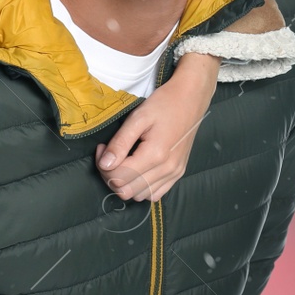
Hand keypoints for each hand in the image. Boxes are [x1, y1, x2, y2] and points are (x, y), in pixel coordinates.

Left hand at [96, 53, 218, 200]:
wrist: (191, 99)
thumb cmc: (164, 104)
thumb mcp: (138, 118)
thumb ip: (120, 143)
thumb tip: (104, 164)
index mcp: (155, 155)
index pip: (118, 177)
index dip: (103, 165)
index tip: (103, 147)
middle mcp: (167, 169)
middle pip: (126, 191)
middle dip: (110, 175)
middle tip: (110, 154)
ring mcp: (174, 174)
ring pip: (139, 195)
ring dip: (125, 182)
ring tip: (123, 160)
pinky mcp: (178, 174)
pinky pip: (154, 194)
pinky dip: (140, 187)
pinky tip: (137, 169)